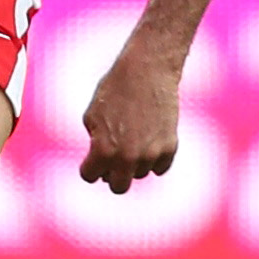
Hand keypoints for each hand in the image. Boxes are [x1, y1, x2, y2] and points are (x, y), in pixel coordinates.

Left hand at [79, 43, 182, 193]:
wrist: (146, 72)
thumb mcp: (92, 116)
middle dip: (111, 176)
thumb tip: (103, 165)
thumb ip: (95, 144)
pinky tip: (147, 140)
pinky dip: (152, 159)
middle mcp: (128, 157)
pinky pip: (159, 168)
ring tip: (131, 137)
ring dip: (133, 163)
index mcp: (103, 149)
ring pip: (139, 174)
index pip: (89, 176)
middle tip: (111, 161)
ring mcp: (151, 154)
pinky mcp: (170, 148)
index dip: (88, 167)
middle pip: (118, 187)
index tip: (91, 159)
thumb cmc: (114, 91)